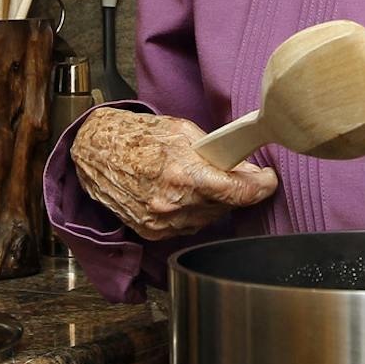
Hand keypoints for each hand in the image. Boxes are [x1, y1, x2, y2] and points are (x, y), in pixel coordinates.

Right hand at [72, 107, 277, 241]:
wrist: (96, 152)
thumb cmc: (137, 136)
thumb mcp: (182, 131)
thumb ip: (216, 152)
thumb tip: (246, 168)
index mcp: (183, 175)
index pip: (238, 193)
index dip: (260, 188)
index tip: (268, 181)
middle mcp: (172, 204)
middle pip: (226, 206)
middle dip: (234, 189)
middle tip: (234, 172)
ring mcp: (161, 222)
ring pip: (208, 218)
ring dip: (213, 202)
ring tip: (199, 179)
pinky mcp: (152, 233)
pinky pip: (187, 226)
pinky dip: (192, 211)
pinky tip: (182, 193)